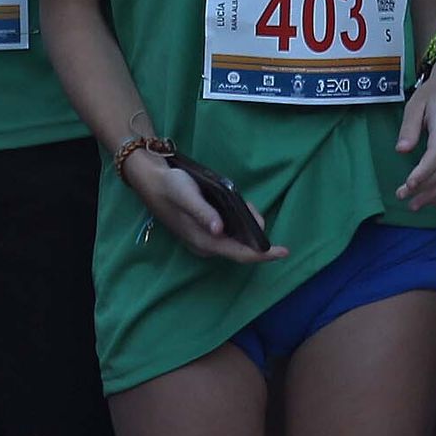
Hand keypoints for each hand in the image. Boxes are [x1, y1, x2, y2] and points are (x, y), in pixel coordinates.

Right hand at [122, 152, 287, 266]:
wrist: (152, 180)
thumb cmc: (171, 186)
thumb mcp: (187, 194)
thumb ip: (203, 212)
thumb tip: (219, 230)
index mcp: (204, 240)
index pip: (239, 253)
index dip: (262, 254)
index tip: (283, 251)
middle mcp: (206, 244)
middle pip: (240, 248)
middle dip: (257, 237)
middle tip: (261, 216)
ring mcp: (205, 238)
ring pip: (235, 239)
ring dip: (247, 228)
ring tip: (251, 210)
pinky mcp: (204, 230)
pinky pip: (228, 231)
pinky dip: (239, 222)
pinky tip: (241, 209)